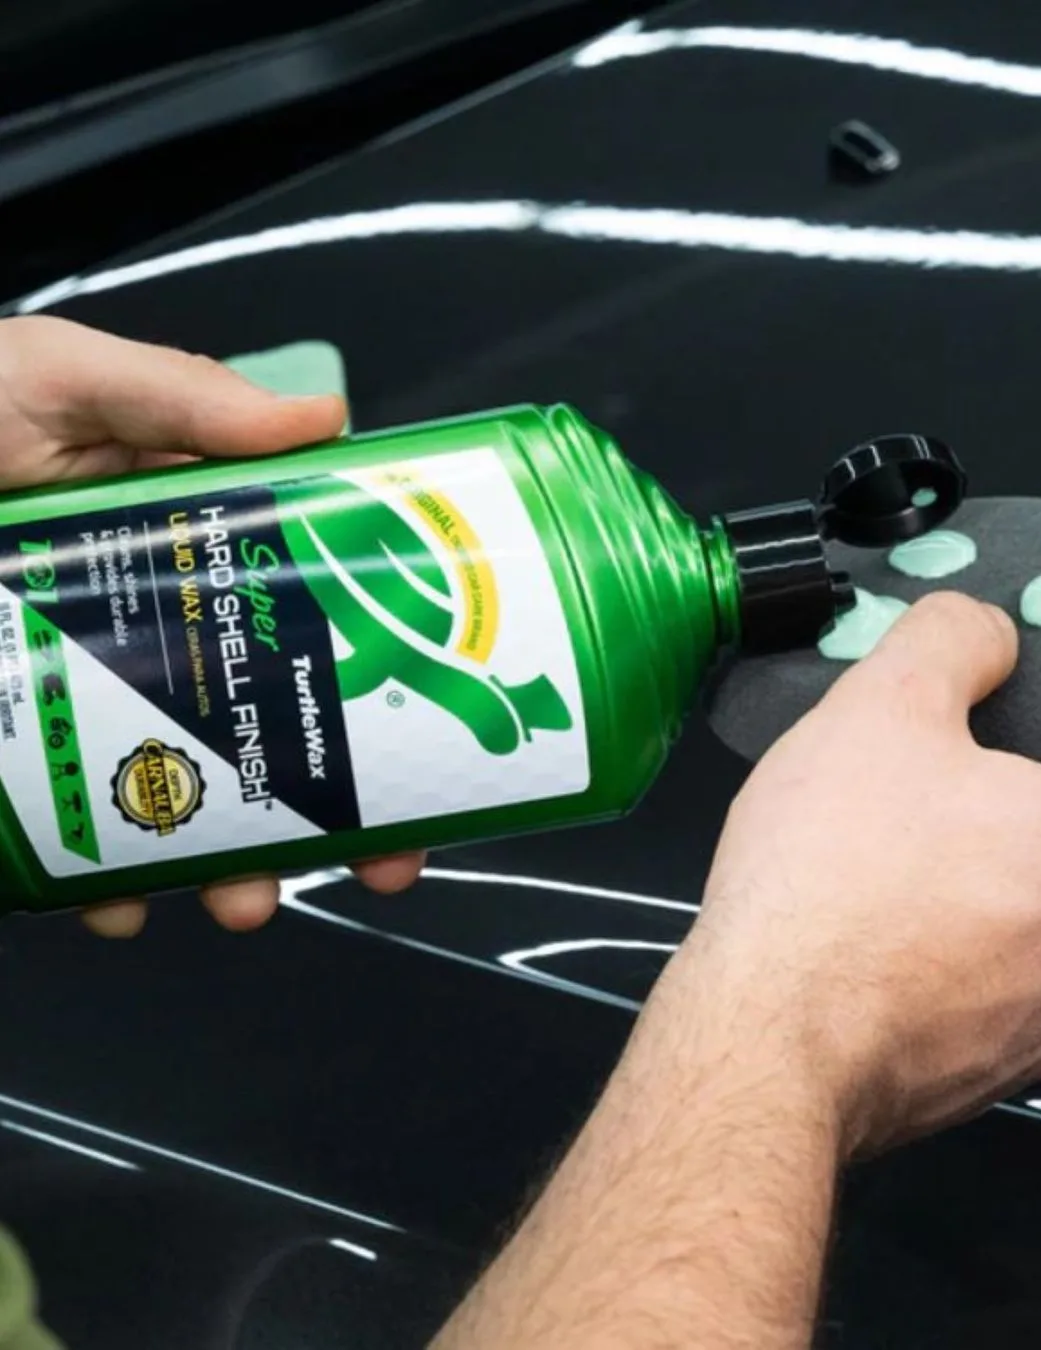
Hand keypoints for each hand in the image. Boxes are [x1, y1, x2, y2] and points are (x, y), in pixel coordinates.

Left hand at [0, 316, 423, 935]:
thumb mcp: (67, 384)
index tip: (432, 736)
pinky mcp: (34, 748)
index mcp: (195, 555)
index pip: (311, 622)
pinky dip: (105, 882)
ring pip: (189, 800)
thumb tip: (325, 418)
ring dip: (234, 866)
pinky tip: (112, 903)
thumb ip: (183, 400)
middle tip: (378, 859)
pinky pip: (80, 833)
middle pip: (268, 733)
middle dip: (334, 811)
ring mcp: (94, 701)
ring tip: (242, 899)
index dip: (377, 682)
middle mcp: (161, 640)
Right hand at [680, 592, 1040, 1156]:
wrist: (773, 1034)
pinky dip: (962, 958)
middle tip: (945, 807)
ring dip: (990, 893)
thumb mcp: (880, 707)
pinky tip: (891, 939)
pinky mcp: (1016, 1063)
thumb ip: (953, 641)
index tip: (995, 772)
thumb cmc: (829, 891)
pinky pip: (1009, 987)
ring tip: (904, 875)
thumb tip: (979, 632)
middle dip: (1008, 823)